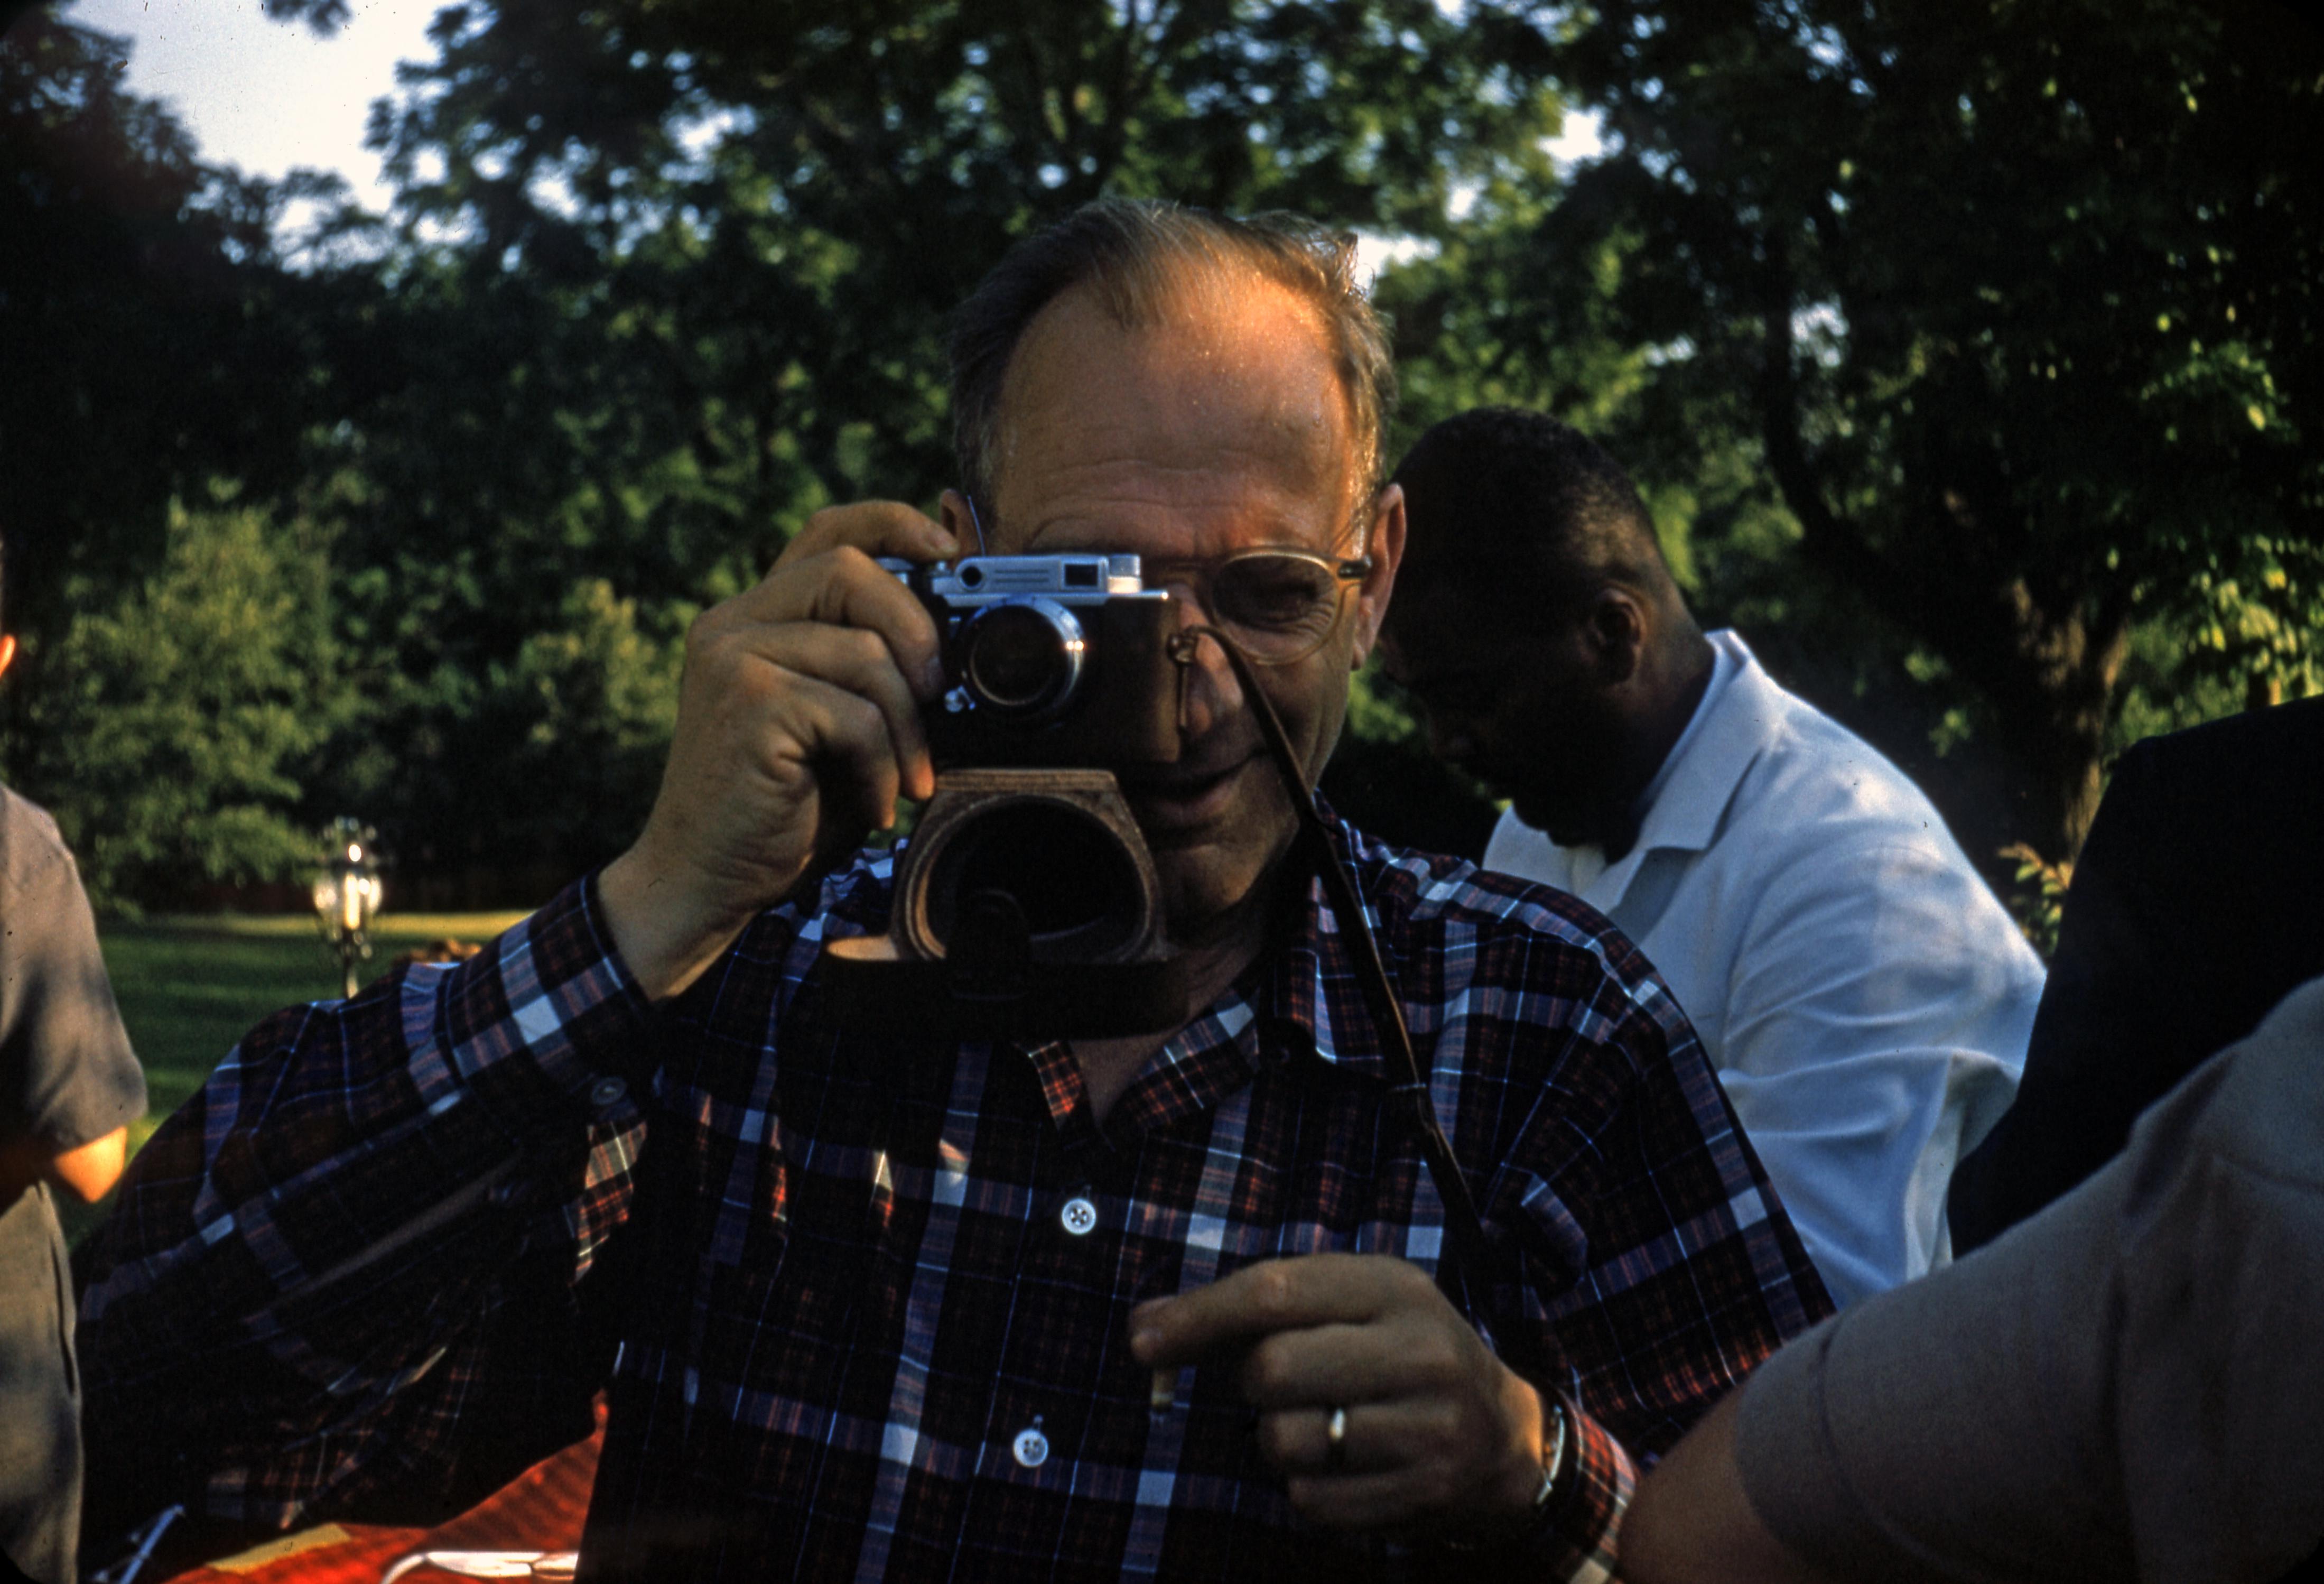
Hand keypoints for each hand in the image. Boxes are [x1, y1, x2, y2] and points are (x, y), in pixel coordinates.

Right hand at [599, 502, 957, 999]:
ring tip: (902, 777)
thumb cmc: (785, 804)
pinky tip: (872, 805)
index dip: (893, 524)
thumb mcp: (842, 720)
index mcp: (757, 615)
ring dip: (907, 726)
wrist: (707, 878)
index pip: (827, 530)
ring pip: (866, 651)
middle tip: (939, 697)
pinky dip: (882, 767)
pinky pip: (855, 714)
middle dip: (917, 630)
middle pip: (852, 569)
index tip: (949, 550)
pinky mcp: (748, 703)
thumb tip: (956, 613)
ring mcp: (733, 658)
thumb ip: (877, 662)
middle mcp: (734, 622)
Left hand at [1129, 1253, 1549, 1532]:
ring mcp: (1426, 1428)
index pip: (1271, 1291)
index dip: (1196, 1316)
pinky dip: (1307, 1486)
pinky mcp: (1420, 1494)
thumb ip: (1259, 1306)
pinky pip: (1309, 1499)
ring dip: (1277, 1437)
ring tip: (1324, 1423)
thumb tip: (1146, 1328)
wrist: (1504, 1438)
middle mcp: (1419, 1351)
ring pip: (1282, 1440)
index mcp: (1393, 1287)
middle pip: (1271, 1369)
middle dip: (1251, 1382)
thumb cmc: (1400, 1354)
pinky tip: (1347, 1464)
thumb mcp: (1353, 1303)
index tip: (1141, 1339)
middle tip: (1284, 1382)